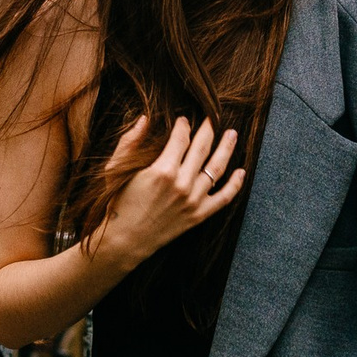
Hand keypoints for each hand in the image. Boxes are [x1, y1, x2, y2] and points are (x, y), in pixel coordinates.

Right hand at [88, 115, 243, 270]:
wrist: (125, 240)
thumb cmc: (117, 203)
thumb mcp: (114, 168)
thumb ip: (130, 141)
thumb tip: (145, 119)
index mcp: (162, 170)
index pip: (181, 137)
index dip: (184, 125)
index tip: (184, 119)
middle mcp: (182, 183)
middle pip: (202, 147)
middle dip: (209, 129)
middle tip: (214, 117)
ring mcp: (193, 200)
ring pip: (217, 168)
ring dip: (226, 148)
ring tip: (232, 135)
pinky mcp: (199, 215)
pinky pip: (224, 198)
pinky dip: (235, 184)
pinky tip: (241, 171)